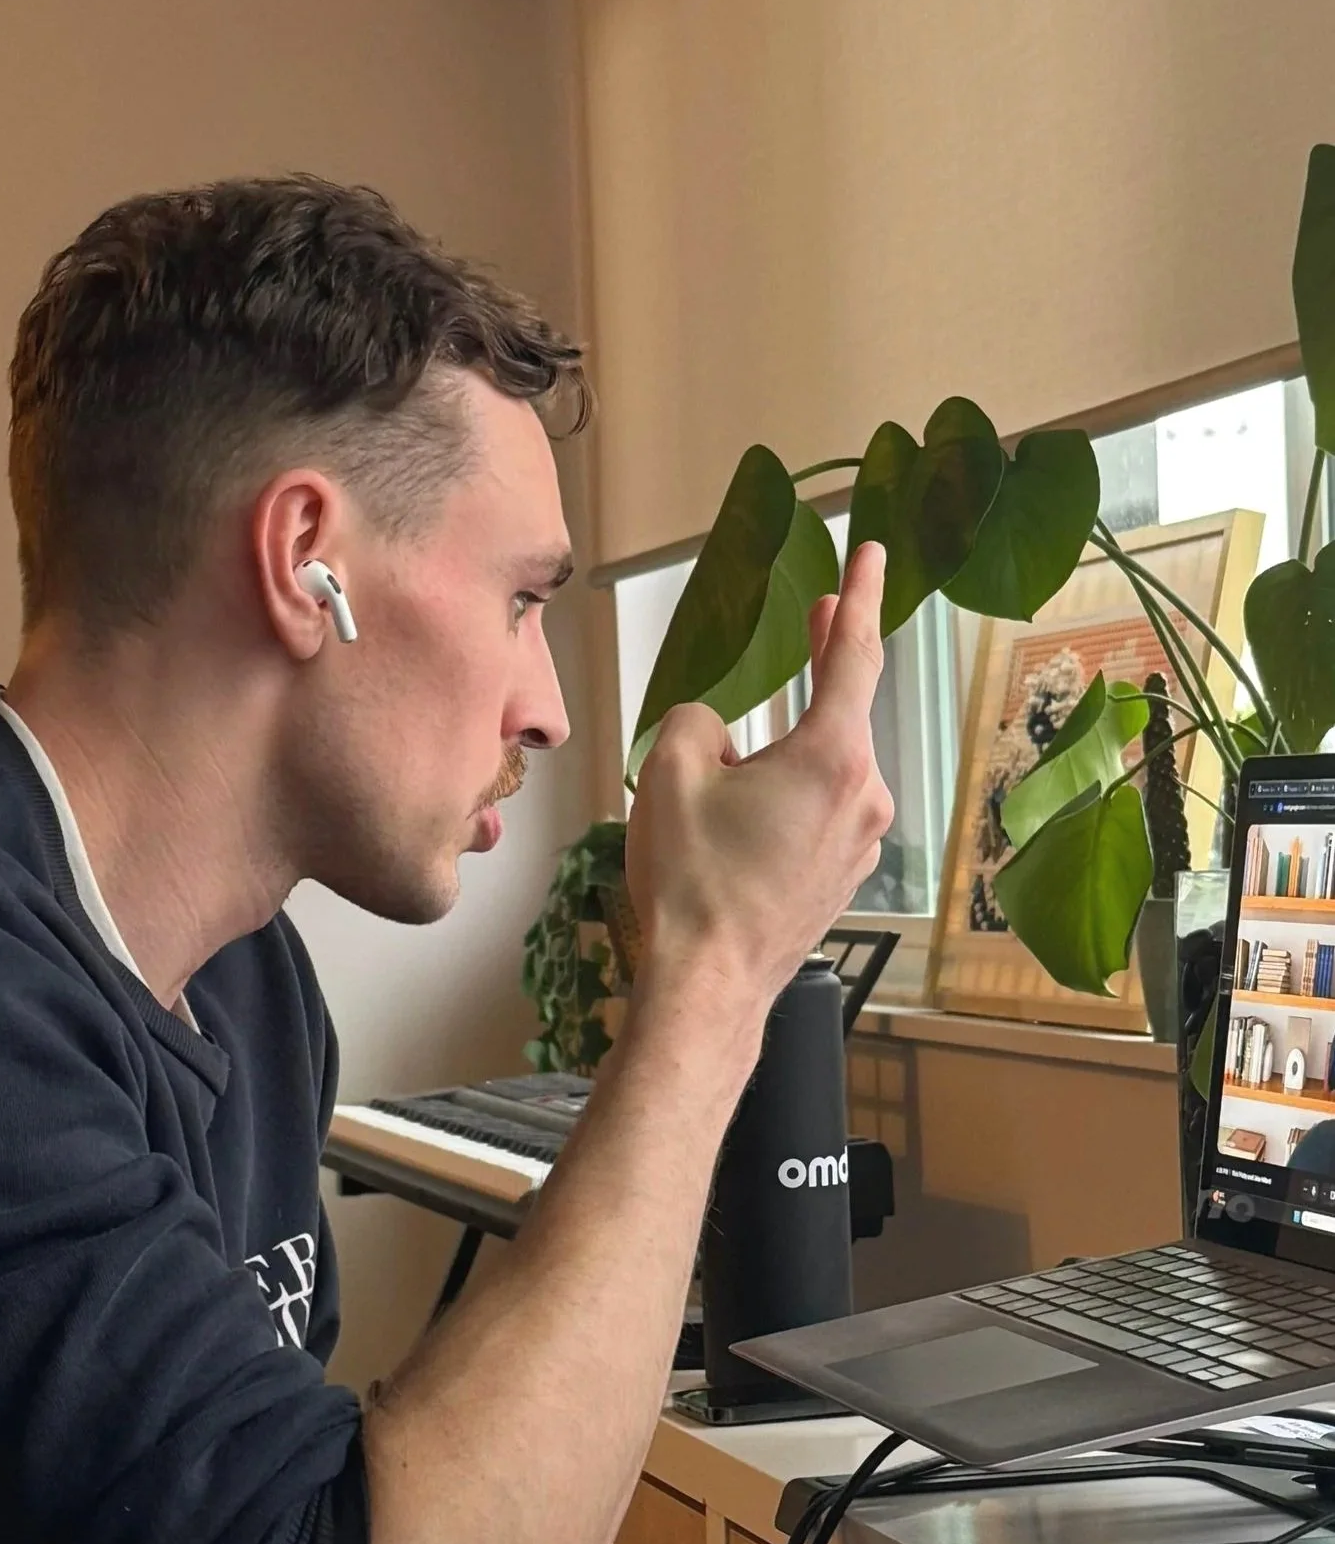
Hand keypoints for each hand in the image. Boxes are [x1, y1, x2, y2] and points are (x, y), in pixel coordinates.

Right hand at [624, 539, 892, 1005]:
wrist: (709, 987)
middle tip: (822, 614)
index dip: (860, 597)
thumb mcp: (670, 773)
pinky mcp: (842, 879)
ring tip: (742, 749)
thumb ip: (696, 721)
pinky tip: (749, 810)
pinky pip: (820, 813)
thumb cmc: (694, 886)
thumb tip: (717, 732)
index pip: (854, 654)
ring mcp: (859, 842)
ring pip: (827, 769)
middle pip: (844, 711)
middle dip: (830, 658)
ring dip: (793, 745)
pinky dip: (791, 795)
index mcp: (832, 757)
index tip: (873, 555)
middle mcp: (863, 796)